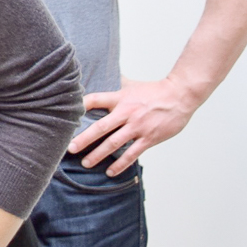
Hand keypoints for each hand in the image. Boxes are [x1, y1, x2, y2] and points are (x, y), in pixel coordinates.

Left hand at [68, 76, 201, 173]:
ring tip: (85, 163)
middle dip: (84, 139)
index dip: (80, 106)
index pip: (95, 100)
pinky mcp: (149, 137)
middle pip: (101, 127)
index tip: (66, 115)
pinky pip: (132, 154)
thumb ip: (116, 84)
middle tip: (70, 149)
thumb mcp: (133, 85)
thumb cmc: (155, 91)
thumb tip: (103, 74)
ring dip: (98, 155)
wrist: (181, 95)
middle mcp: (127, 113)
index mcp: (121, 98)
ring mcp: (138, 127)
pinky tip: (110, 171)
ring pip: (114, 143)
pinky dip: (120, 164)